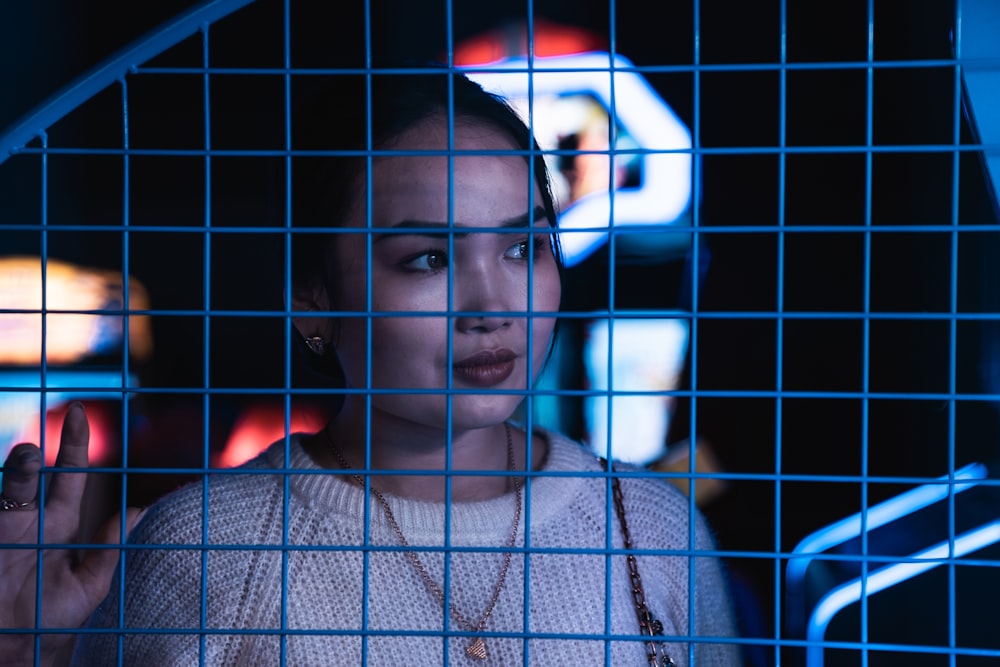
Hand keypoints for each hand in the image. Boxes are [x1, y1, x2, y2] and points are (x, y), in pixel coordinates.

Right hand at [0, 402, 143, 666]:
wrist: (16, 655)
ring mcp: (1, 531)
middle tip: (42, 435)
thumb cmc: (53, 622)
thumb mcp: (89, 585)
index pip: (69, 477)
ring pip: (8, 491)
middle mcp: (25, 522)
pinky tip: (7, 492)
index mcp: (56, 526)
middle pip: (30, 477)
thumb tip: (140, 510)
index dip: (74, 446)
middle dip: (35, 455)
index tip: (79, 412)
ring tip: (28, 455)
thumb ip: (109, 547)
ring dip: (17, 473)